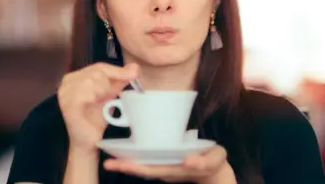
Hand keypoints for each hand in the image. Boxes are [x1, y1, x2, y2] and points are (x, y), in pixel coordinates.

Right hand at [58, 62, 137, 152]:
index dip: (118, 70)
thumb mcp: (110, 94)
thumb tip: (134, 66)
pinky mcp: (67, 105)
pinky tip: (93, 104)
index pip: (99, 66)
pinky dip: (94, 98)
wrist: (88, 140)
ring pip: (91, 81)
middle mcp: (67, 81)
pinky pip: (85, 94)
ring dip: (101, 92)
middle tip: (107, 97)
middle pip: (96, 72)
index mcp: (76, 76)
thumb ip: (120, 80)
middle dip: (108, 84)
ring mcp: (65, 93)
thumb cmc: (96, 117)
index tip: (134, 73)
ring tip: (99, 102)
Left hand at [104, 145, 235, 183]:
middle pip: (143, 170)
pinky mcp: (166, 163)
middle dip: (125, 166)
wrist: (217, 172)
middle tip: (108, 162)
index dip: (136, 167)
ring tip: (111, 156)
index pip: (151, 169)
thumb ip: (203, 162)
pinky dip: (136, 158)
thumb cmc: (215, 163)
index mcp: (176, 170)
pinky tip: (127, 151)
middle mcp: (167, 171)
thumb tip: (188, 161)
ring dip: (128, 163)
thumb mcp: (214, 160)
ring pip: (144, 167)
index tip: (122, 164)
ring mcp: (166, 168)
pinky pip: (148, 162)